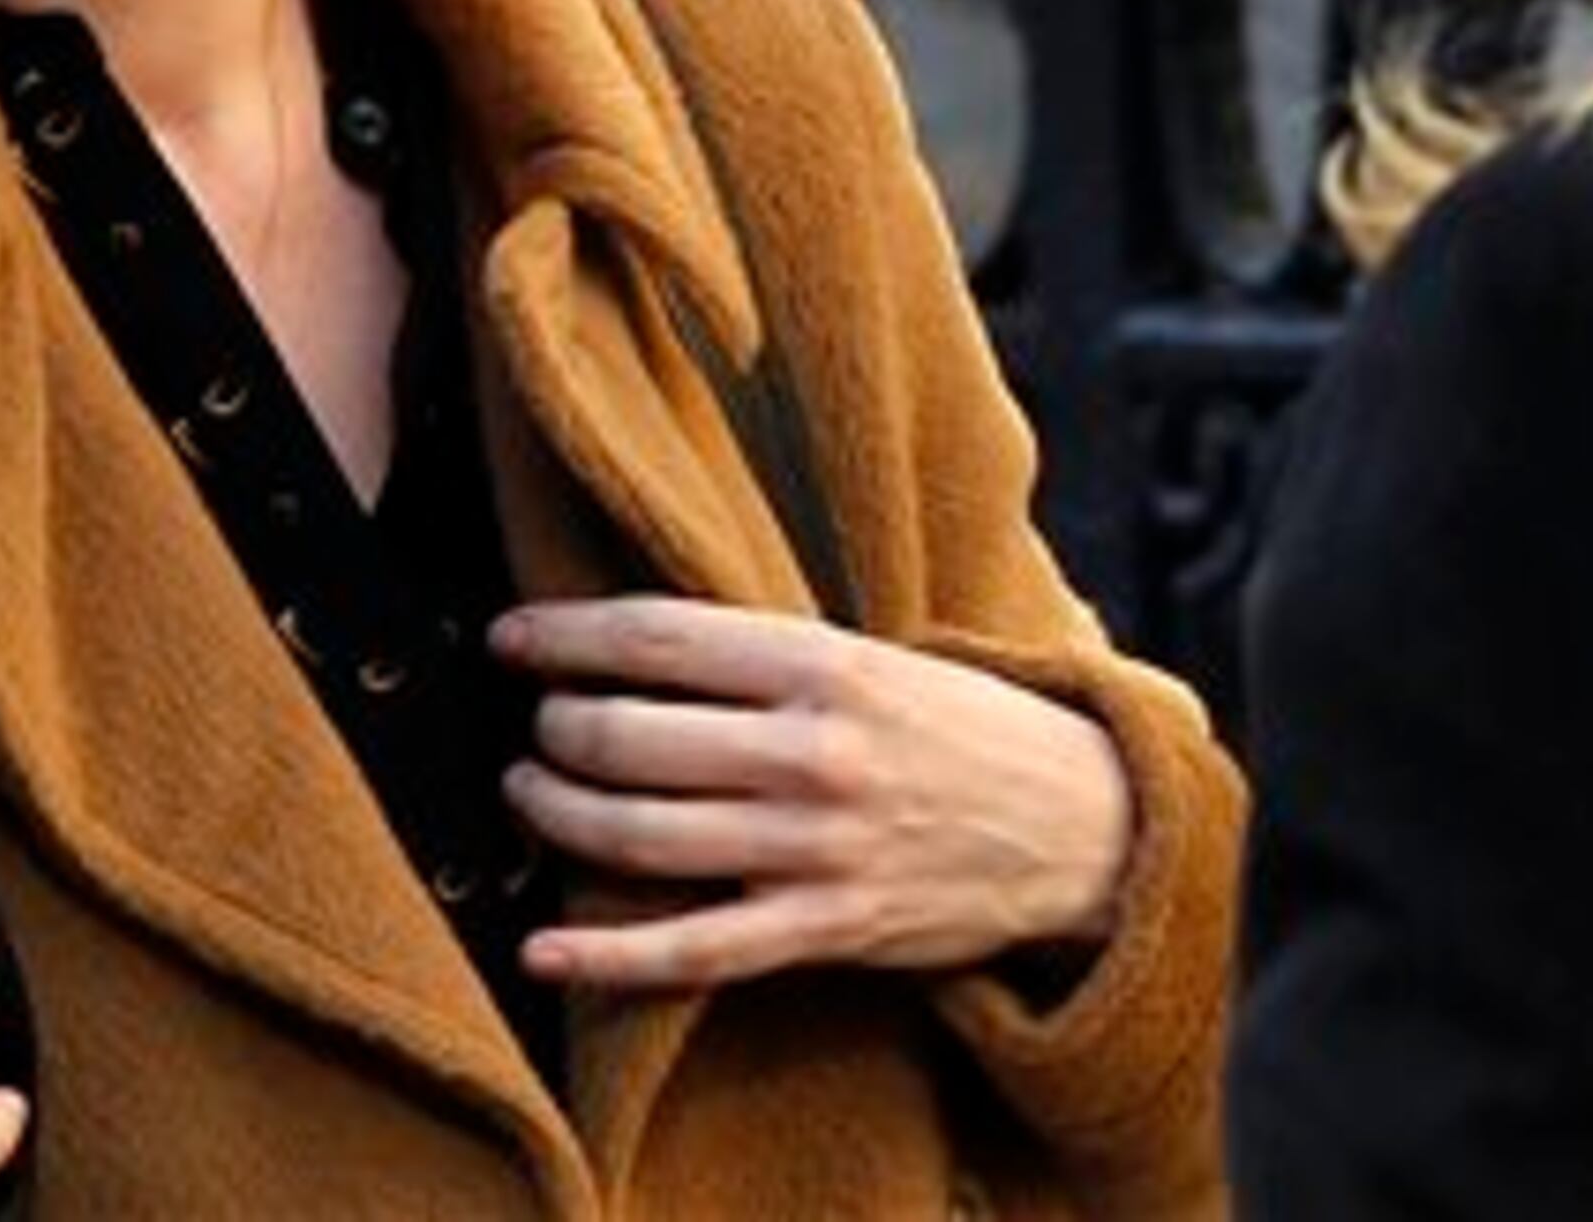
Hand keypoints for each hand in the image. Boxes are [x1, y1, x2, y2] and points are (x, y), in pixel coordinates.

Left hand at [488, 595, 1134, 990]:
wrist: (1083, 825)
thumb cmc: (955, 728)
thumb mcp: (868, 659)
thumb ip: (759, 658)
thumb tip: (622, 643)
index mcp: (824, 665)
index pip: (655, 639)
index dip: (564, 637)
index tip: (509, 637)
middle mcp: (814, 753)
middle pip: (630, 737)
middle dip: (556, 730)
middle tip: (537, 726)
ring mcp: (818, 848)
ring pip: (643, 836)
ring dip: (558, 814)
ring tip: (529, 793)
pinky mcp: (828, 929)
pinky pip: (695, 950)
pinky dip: (608, 956)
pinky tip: (542, 950)